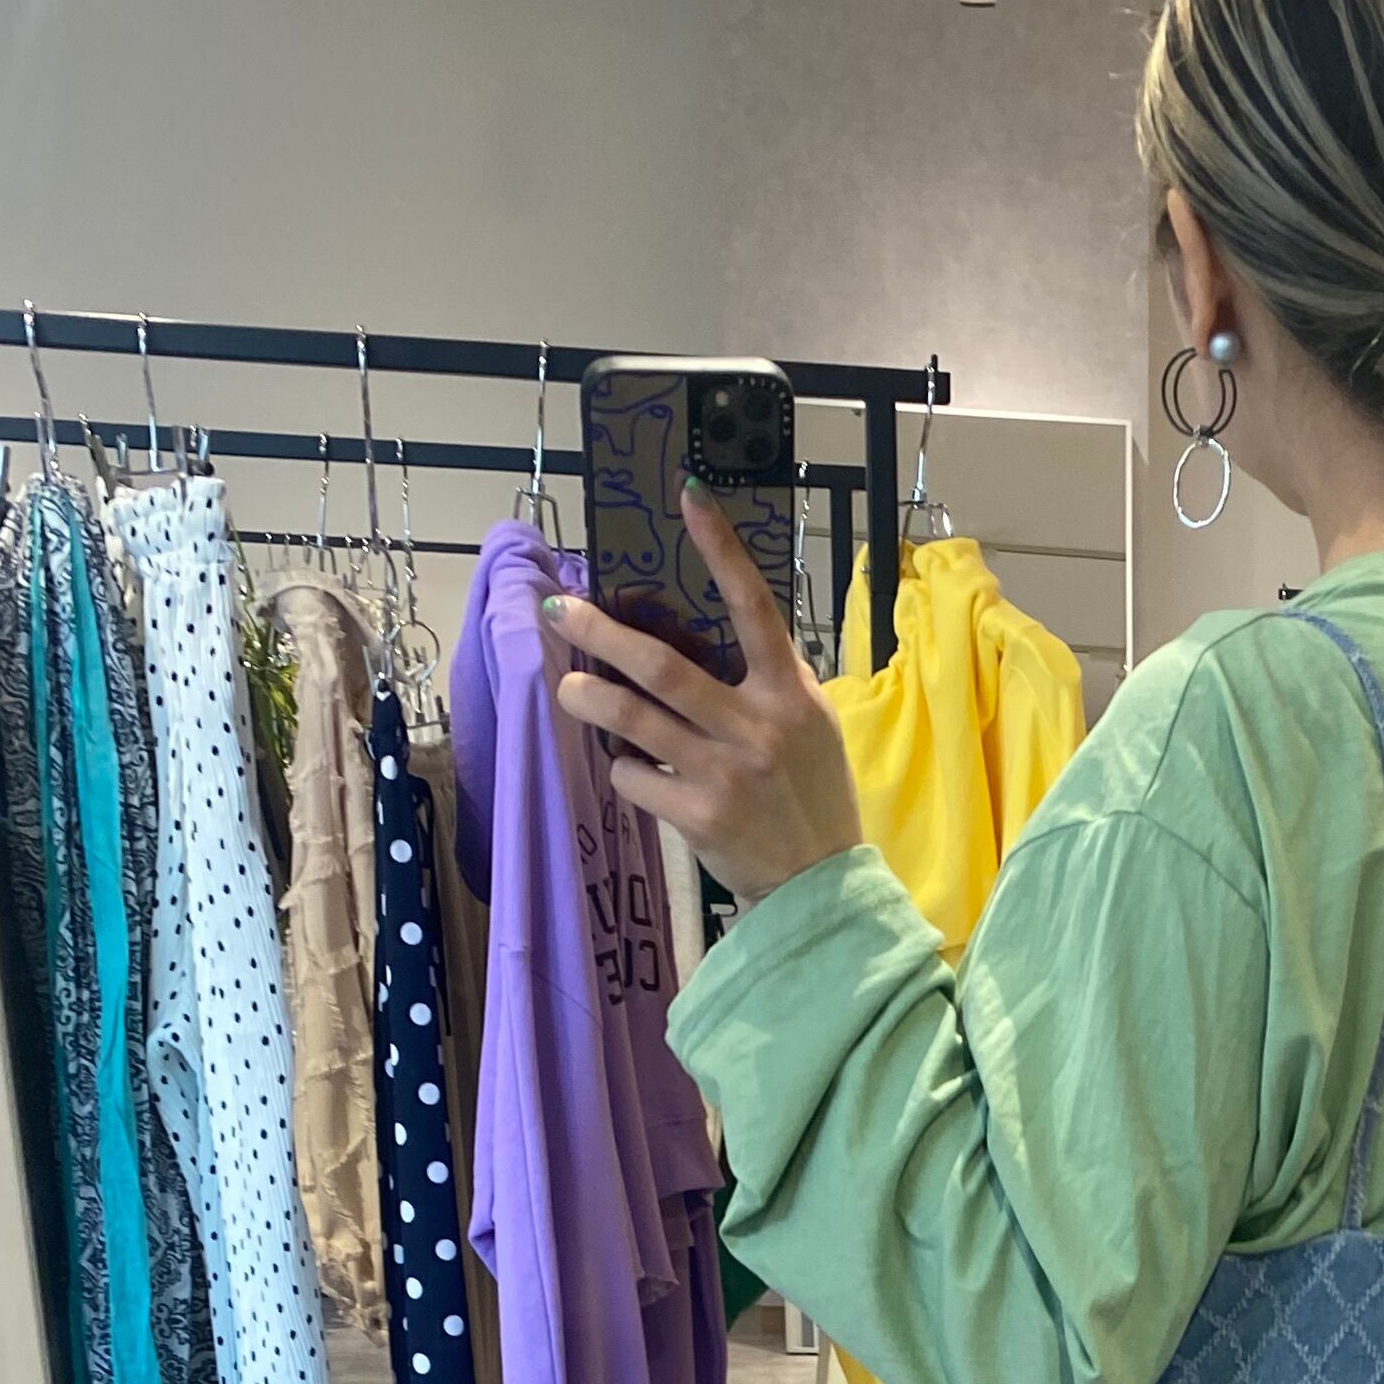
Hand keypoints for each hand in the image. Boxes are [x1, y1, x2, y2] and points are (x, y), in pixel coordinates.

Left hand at [547, 487, 861, 900]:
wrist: (822, 887)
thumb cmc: (814, 798)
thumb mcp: (812, 728)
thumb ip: (770, 682)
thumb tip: (712, 638)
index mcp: (791, 693)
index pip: (754, 607)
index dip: (721, 549)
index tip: (687, 496)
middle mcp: (757, 725)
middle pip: (664, 666)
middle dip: (602, 635)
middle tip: (561, 612)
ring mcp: (725, 773)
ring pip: (635, 720)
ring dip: (589, 699)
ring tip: (568, 689)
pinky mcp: (699, 817)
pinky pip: (637, 778)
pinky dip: (625, 769)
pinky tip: (631, 769)